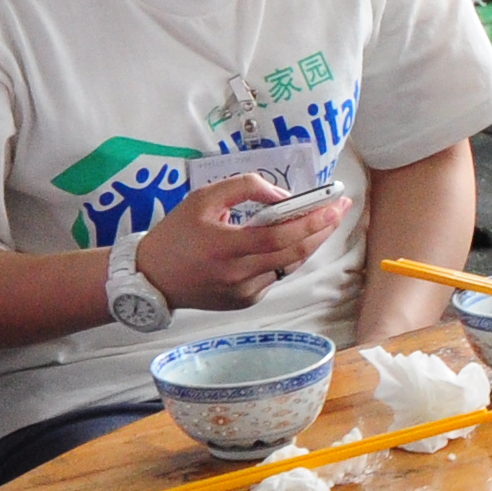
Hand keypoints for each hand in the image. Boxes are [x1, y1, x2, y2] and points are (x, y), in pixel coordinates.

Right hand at [134, 170, 346, 311]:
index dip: (311, 220)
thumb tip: (282, 196)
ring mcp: (243, 292)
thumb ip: (244, 189)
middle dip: (323, 229)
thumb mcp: (204, 198)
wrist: (151, 278)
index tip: (334, 204)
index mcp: (225, 247)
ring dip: (310, 243)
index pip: (280, 235)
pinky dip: (288, 257)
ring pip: (289, 266)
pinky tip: (295, 240)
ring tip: (326, 220)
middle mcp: (238, 274)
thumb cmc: (176, 233)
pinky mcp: (244, 302)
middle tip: (340, 209)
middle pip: (294, 253)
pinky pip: (275, 276)